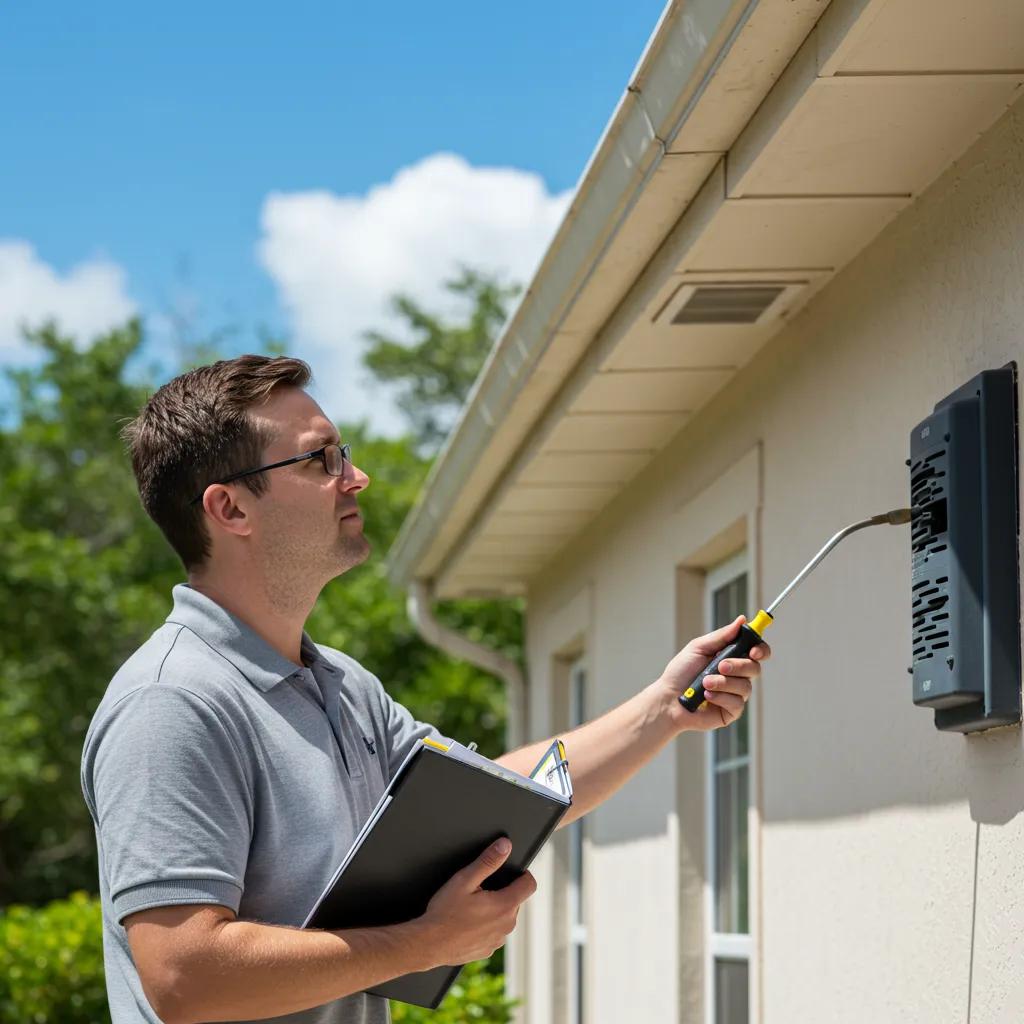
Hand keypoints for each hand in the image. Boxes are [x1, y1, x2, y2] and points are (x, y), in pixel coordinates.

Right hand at [416, 837, 536, 967]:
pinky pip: (494, 932)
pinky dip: (486, 926)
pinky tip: (467, 924)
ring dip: (494, 910)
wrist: (428, 944)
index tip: (515, 871)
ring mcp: (498, 940)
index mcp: (504, 905)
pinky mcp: (488, 950)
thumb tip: (505, 846)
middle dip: (502, 892)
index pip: (530, 885)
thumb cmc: (444, 913)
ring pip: (504, 917)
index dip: (524, 874)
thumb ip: (488, 861)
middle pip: (515, 901)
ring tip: (471, 908)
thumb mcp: (465, 880)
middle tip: (480, 890)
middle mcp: (506, 925)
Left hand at [655, 615, 769, 732]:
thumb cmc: (680, 672)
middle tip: (721, 666)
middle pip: (754, 668)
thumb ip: (721, 636)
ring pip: (745, 686)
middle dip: (738, 666)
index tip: (754, 651)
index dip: (761, 649)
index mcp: (731, 657)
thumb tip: (742, 620)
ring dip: (723, 682)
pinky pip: (737, 703)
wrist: (668, 698)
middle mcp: (736, 675)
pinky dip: (720, 697)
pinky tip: (707, 696)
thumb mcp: (699, 648)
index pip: (756, 651)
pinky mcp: (731, 711)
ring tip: (704, 683)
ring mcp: (735, 694)